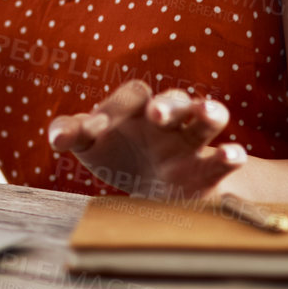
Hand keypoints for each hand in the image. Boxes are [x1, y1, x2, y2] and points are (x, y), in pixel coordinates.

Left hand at [46, 79, 246, 201]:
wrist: (155, 190)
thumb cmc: (119, 154)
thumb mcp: (92, 143)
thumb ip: (72, 132)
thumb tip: (55, 136)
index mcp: (137, 109)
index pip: (129, 98)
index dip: (110, 111)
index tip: (90, 132)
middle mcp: (168, 119)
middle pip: (174, 99)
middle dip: (166, 104)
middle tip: (155, 114)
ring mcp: (191, 142)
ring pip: (207, 118)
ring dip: (209, 113)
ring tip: (208, 113)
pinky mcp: (208, 170)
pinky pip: (224, 159)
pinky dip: (230, 155)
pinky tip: (232, 155)